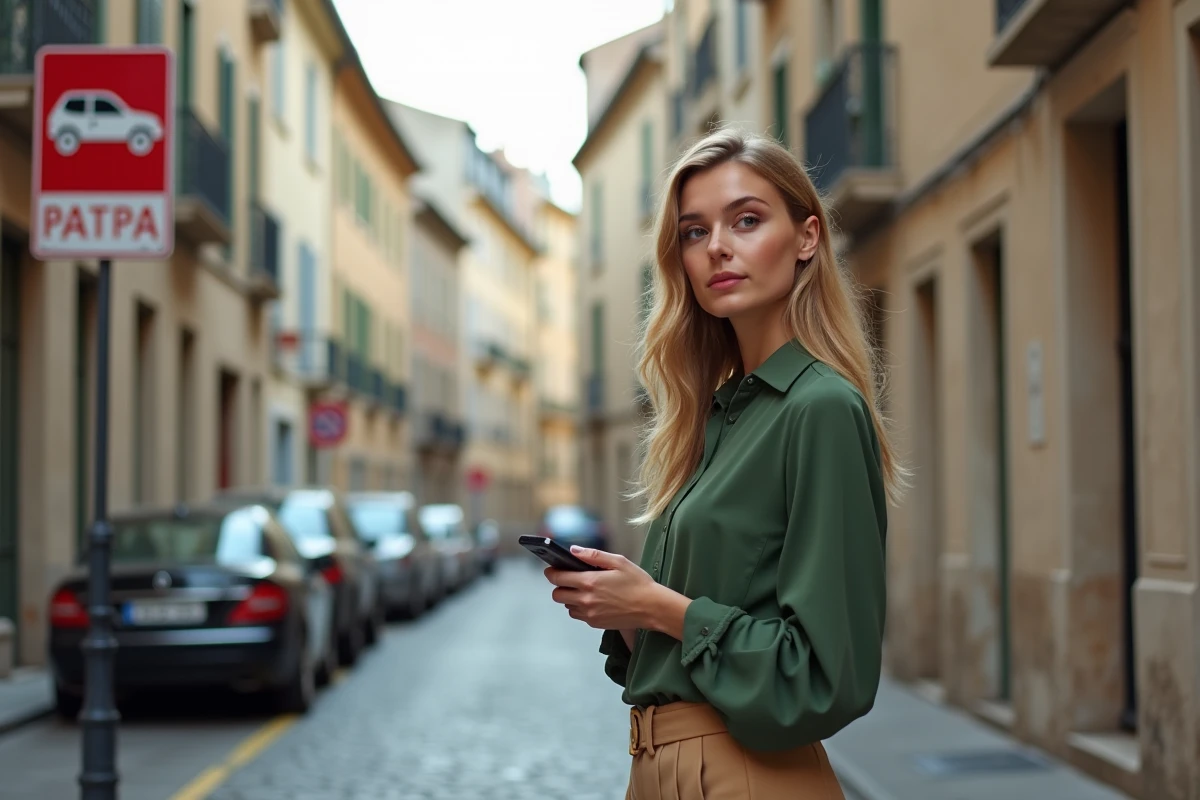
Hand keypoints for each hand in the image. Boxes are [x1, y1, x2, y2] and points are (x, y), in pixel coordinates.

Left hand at [543, 547, 657, 630]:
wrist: (652, 607)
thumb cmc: (638, 583)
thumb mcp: (618, 561)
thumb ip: (593, 555)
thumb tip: (573, 550)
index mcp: (590, 582)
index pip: (558, 578)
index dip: (551, 573)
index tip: (551, 569)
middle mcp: (586, 600)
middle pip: (557, 595)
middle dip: (559, 586)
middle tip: (569, 580)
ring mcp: (590, 614)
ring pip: (567, 606)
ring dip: (570, 598)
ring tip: (585, 590)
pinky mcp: (595, 623)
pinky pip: (579, 615)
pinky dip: (581, 608)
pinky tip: (594, 601)